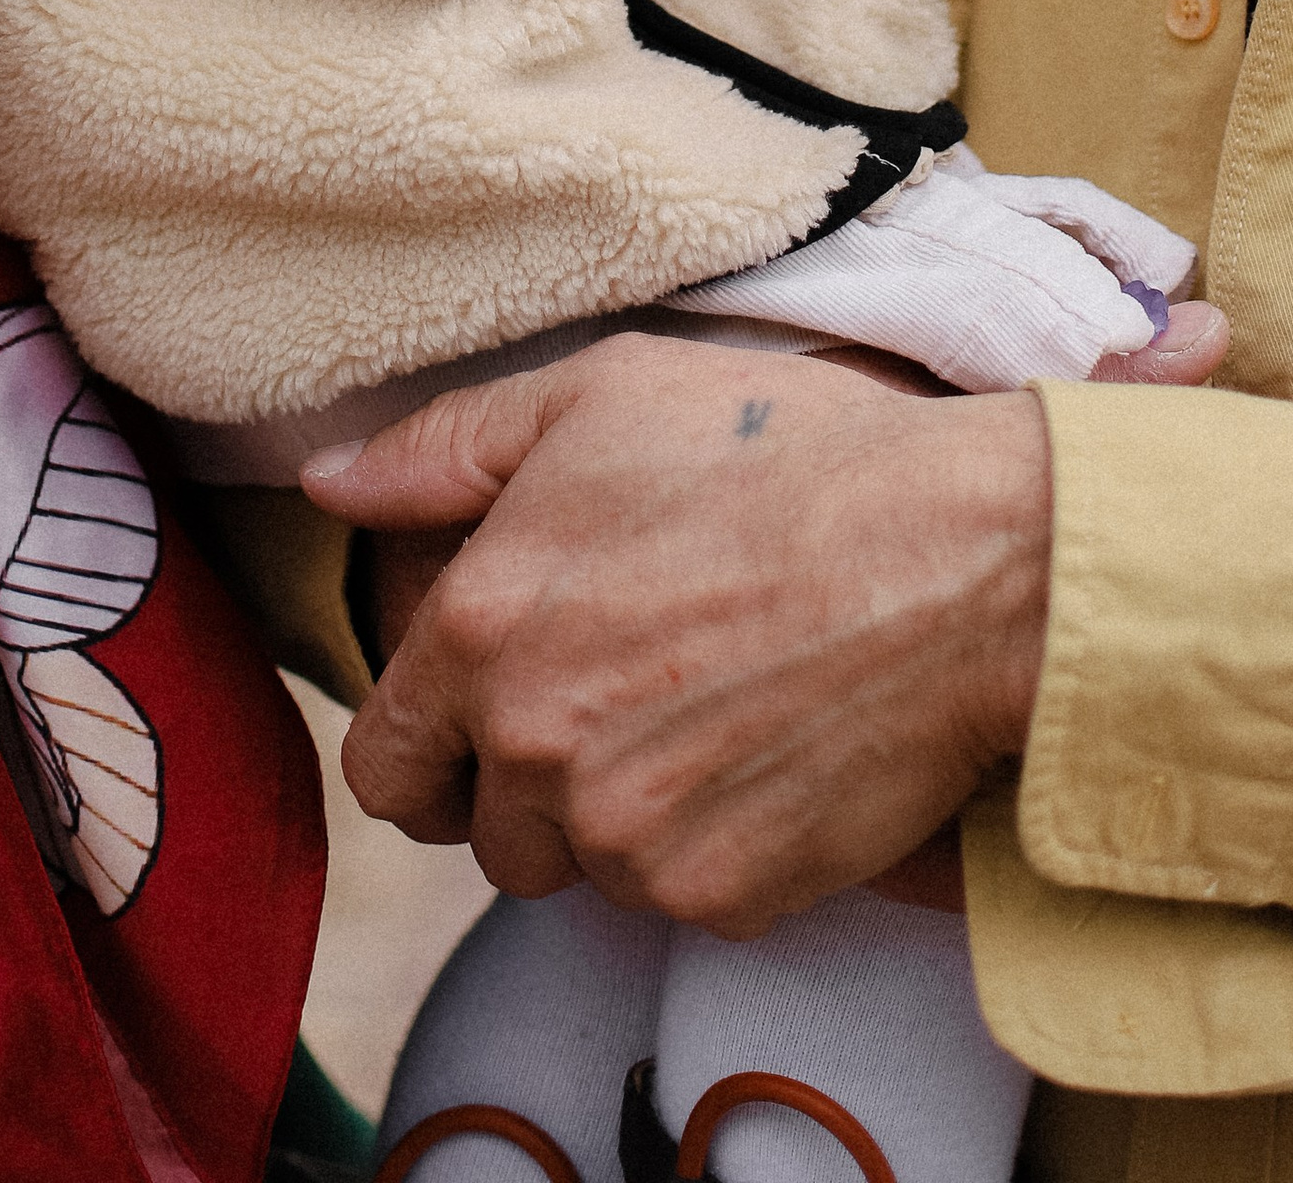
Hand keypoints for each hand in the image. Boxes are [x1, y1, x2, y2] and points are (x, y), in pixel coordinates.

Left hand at [302, 335, 1050, 930]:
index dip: (422, 747)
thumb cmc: (782, 452)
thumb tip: (330, 483)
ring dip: (621, 817)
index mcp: (481, 628)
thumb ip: (442, 449)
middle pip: (484, 830)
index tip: (475, 725)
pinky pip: (681, 896)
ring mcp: (627, 835)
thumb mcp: (596, 396)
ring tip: (705, 709)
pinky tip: (765, 750)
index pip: (383, 761)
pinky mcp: (721, 895)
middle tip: (620, 698)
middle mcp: (534, 748)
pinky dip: (711, 846)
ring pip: (583, 868)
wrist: (963, 556)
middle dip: (531, 784)